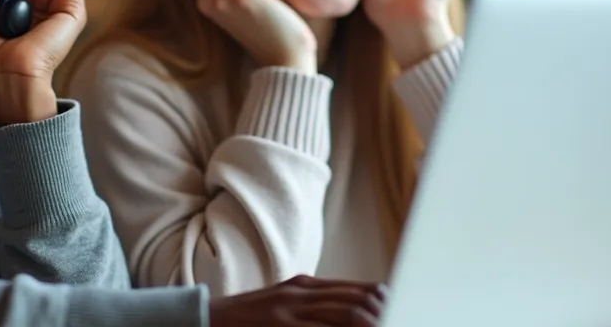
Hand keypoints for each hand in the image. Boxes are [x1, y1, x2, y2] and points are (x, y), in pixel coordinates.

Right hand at [208, 275, 386, 326]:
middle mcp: (300, 294)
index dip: (383, 302)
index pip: (356, 290)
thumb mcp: (283, 305)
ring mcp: (289, 310)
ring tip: (386, 326)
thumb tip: (351, 310)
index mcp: (304, 286)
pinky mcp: (280, 325)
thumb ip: (314, 307)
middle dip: (382, 316)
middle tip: (404, 319)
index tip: (400, 309)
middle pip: (356, 302)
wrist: (207, 319)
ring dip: (368, 324)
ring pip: (344, 315)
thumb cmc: (248, 319)